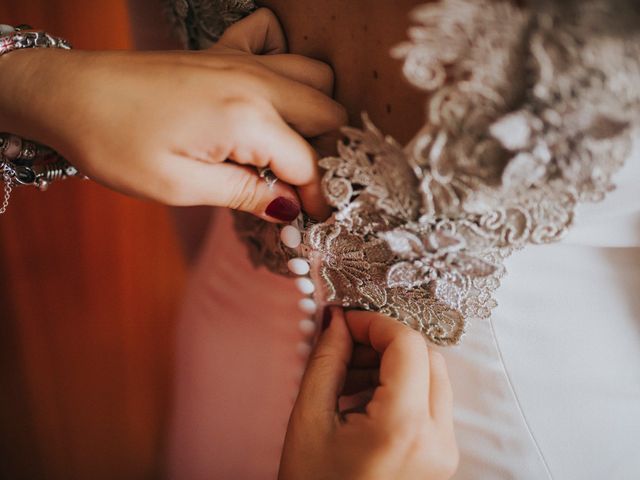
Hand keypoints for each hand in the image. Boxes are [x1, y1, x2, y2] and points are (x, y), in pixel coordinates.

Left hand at [0, 9, 345, 220]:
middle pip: (327, 111)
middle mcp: (255, 82)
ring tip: (287, 144)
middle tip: (298, 183)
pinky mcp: (223, 51)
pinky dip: (283, 60)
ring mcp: (241, 60)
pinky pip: (273, 39)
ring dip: (313, 110)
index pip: (309, 162)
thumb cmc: (115, 143)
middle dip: (326, 152)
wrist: (70, 94)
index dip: (316, 195)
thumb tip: (289, 208)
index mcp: (247, 118)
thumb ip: (244, 195)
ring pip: (314, 75)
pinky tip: (265, 90)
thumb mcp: (180, 186)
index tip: (312, 217)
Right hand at [279, 309, 458, 479]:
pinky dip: (401, 389)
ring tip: (348, 377)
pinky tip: (363, 400)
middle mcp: (437, 439)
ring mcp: (444, 452)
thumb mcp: (309, 420)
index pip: (408, 344)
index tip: (347, 322)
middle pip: (427, 357)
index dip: (375, 323)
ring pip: (432, 378)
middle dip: (385, 342)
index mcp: (403, 427)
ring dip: (394, 365)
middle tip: (347, 345)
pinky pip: (430, 405)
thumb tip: (338, 322)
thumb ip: (327, 361)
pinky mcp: (441, 459)